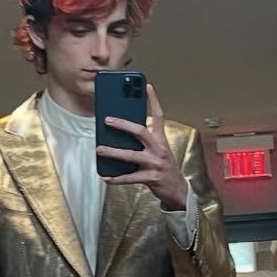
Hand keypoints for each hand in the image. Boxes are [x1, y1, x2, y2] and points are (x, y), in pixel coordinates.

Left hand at [96, 84, 187, 210]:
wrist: (178, 190)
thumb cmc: (165, 168)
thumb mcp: (159, 151)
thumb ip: (145, 142)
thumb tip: (122, 135)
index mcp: (161, 140)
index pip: (159, 116)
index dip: (153, 100)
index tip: (147, 86)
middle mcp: (159, 149)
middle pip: (140, 131)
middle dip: (122, 125)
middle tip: (107, 120)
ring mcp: (155, 163)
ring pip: (131, 155)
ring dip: (113, 152)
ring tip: (99, 149)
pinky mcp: (151, 177)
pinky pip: (130, 177)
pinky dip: (117, 178)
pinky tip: (106, 177)